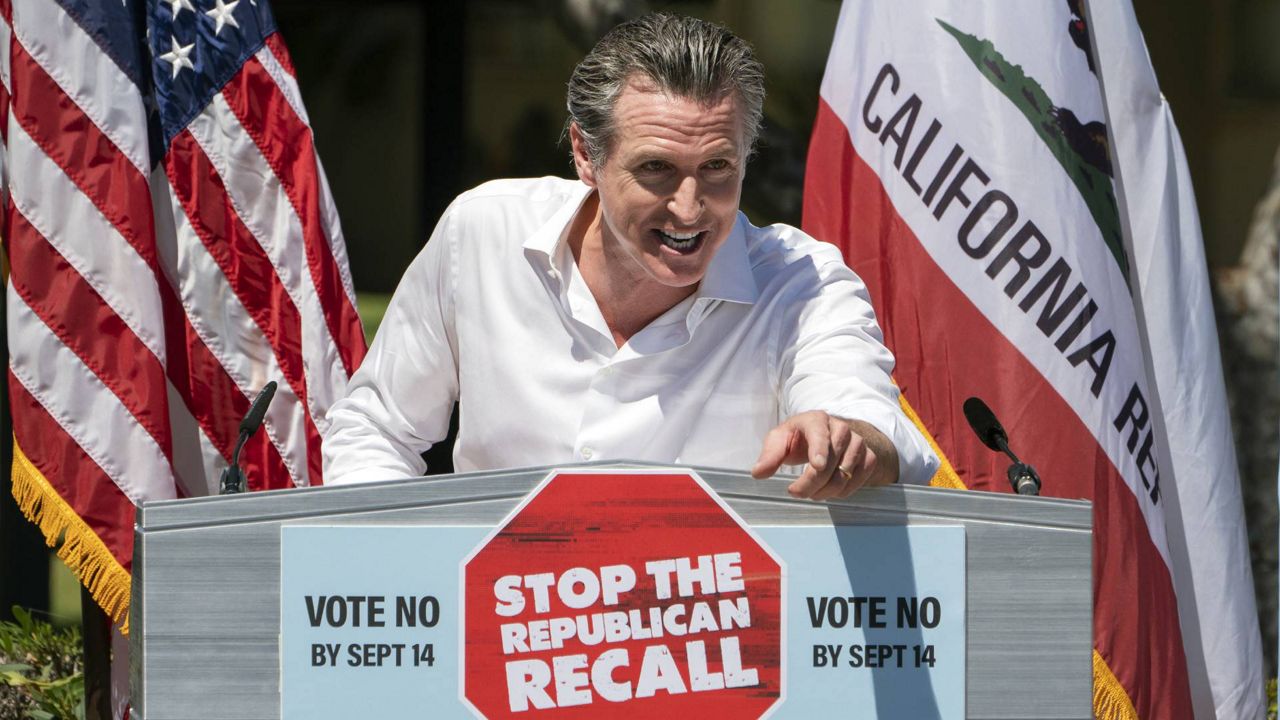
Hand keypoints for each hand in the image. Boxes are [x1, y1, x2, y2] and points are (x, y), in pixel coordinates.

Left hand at [751, 411, 897, 499]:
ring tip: (811, 492)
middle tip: (796, 492)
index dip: (819, 450)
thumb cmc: (798, 438)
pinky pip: (858, 481)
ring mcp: (858, 442)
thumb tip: (758, 473)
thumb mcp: (780, 440)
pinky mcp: (869, 457)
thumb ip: (770, 455)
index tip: (817, 465)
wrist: (826, 436)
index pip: (820, 434)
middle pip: (830, 462)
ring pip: (844, 475)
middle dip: (811, 483)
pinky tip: (829, 489)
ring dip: (825, 491)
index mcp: (816, 420)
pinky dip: (842, 492)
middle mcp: (841, 428)